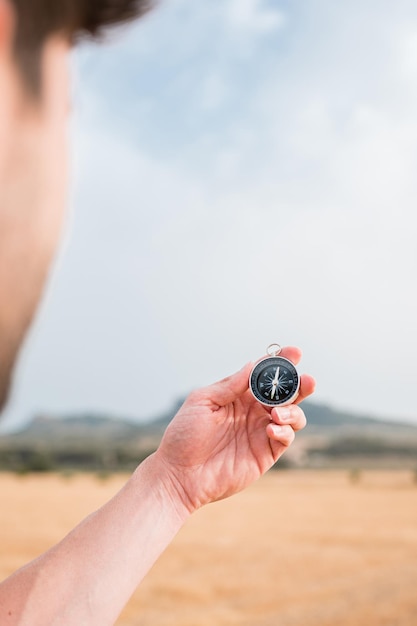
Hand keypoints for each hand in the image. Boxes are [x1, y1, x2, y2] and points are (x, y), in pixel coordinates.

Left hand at [154, 347, 314, 513]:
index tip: (295, 352)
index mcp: (238, 395)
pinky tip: (271, 429)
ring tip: (277, 413)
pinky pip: (286, 438)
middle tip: (307, 380)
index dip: (281, 362)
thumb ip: (230, 385)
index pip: (263, 374)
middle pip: (286, 393)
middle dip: (299, 384)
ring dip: (293, 410)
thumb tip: (252, 365)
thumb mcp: (203, 401)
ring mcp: (261, 432)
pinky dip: (285, 431)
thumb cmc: (185, 435)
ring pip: (292, 415)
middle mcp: (253, 411)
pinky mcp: (266, 453)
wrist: (180, 474)